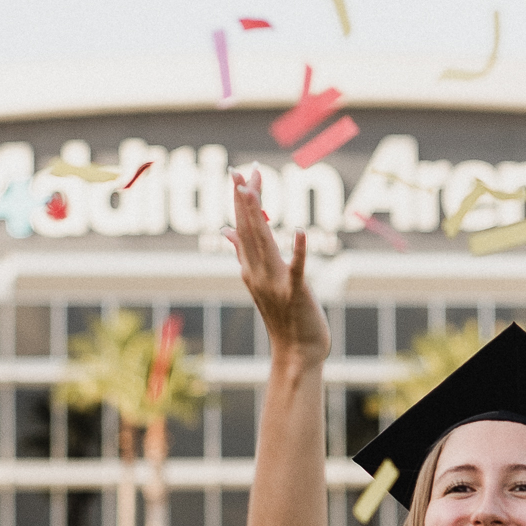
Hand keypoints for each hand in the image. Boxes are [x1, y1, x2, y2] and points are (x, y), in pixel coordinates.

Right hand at [228, 170, 330, 365]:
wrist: (296, 354)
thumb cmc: (283, 318)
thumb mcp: (261, 282)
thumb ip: (243, 254)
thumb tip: (225, 231)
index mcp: (249, 269)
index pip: (242, 228)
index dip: (241, 201)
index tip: (240, 174)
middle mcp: (257, 273)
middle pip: (249, 231)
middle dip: (245, 200)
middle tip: (241, 171)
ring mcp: (275, 283)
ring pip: (264, 245)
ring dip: (259, 218)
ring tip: (253, 192)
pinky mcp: (296, 293)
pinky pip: (297, 268)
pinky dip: (299, 249)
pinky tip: (300, 230)